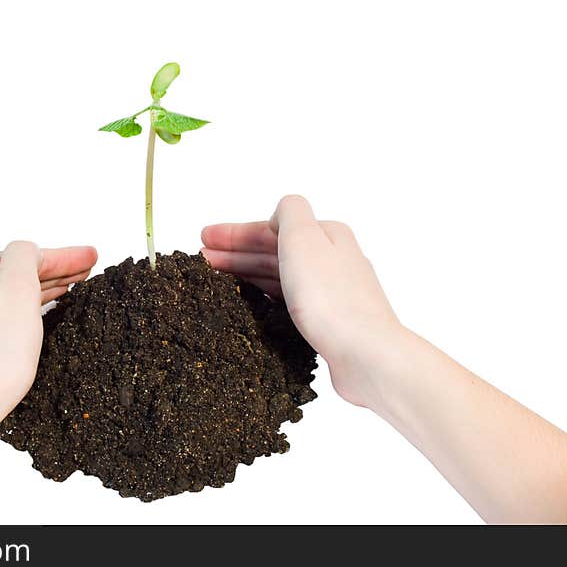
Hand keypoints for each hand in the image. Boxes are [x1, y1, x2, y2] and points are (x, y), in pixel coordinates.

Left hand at [0, 241, 97, 452]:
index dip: (65, 256)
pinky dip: (15, 313)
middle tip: (85, 274)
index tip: (91, 258)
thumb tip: (27, 251)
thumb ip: (25, 259)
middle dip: (52, 271)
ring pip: (1, 295)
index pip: (28, 253)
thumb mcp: (18, 294)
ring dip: (35, 291)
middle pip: (13, 271)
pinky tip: (28, 323)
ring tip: (65, 294)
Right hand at [201, 195, 403, 408]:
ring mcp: (332, 293)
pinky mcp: (329, 322)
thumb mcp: (303, 237)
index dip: (235, 232)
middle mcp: (333, 261)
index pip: (272, 228)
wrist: (365, 354)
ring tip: (216, 281)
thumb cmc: (331, 298)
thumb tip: (278, 213)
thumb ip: (288, 213)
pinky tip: (250, 304)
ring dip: (246, 273)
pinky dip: (264, 297)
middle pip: (274, 251)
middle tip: (202, 260)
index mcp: (327, 235)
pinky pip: (288, 301)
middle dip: (235, 252)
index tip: (204, 238)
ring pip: (280, 276)